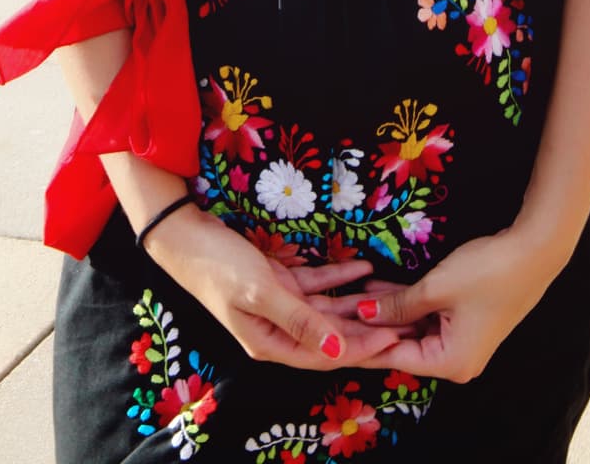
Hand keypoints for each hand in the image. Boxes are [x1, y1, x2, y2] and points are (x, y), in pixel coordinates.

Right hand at [145, 203, 402, 371]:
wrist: (184, 235)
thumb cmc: (219, 266)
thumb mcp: (261, 293)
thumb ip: (300, 321)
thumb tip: (337, 348)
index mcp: (270, 342)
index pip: (326, 353)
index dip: (362, 348)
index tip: (395, 337)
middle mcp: (276, 329)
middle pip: (331, 335)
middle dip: (367, 329)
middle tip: (404, 320)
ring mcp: (277, 304)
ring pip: (327, 310)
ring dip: (357, 303)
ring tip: (392, 295)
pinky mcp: (276, 281)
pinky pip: (315, 284)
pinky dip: (338, 276)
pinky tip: (363, 266)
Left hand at [325, 226, 561, 382]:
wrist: (534, 252)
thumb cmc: (487, 272)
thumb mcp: (435, 288)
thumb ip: (397, 305)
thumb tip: (364, 315)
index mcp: (451, 364)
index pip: (393, 355)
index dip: (361, 341)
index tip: (331, 333)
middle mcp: (457, 362)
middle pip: (402, 344)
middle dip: (370, 325)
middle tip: (335, 310)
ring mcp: (462, 343)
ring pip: (413, 329)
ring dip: (386, 312)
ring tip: (348, 296)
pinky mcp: (465, 323)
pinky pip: (427, 318)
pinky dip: (406, 305)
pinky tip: (377, 290)